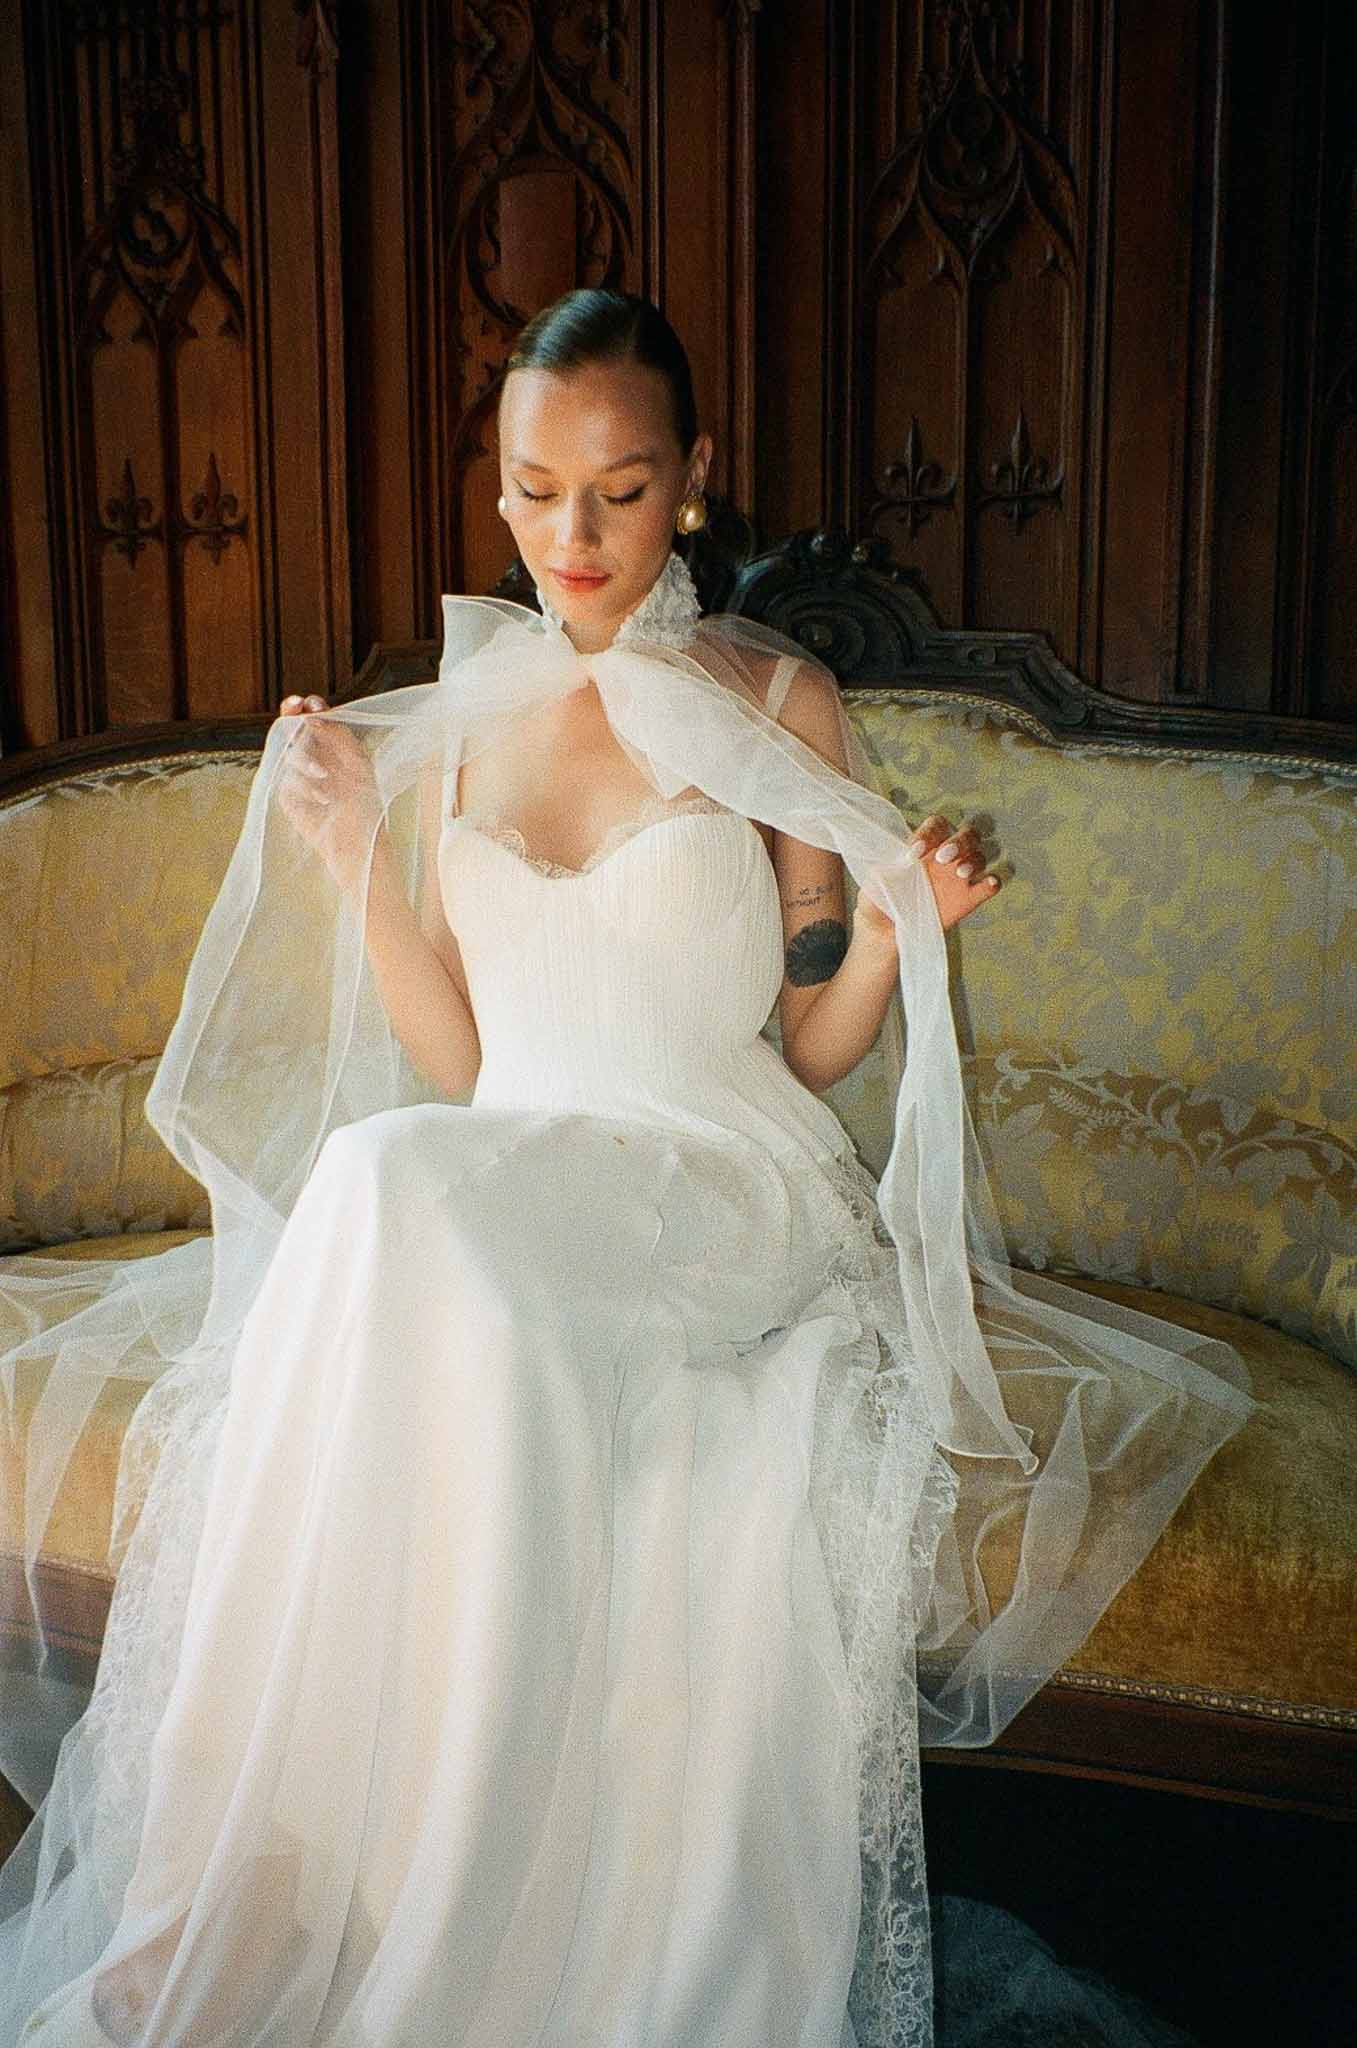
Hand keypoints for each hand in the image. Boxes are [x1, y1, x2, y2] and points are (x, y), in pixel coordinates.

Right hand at [276, 693, 382, 890]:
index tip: (307, 703)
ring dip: (305, 760)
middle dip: (291, 718)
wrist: (358, 843)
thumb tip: (312, 715)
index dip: (306, 708)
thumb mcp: (359, 762)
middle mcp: (313, 758)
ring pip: (288, 752)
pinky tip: (321, 799)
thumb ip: (338, 735)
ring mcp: (298, 776)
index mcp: (331, 747)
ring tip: (325, 777)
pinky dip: (303, 786)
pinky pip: (286, 779)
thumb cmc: (365, 804)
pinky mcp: (288, 796)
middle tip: (293, 708)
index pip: (313, 719)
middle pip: (292, 729)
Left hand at [854, 813, 1001, 942]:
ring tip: (959, 873)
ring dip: (974, 860)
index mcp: (925, 845)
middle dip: (960, 841)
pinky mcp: (969, 899)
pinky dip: (993, 882)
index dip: (930, 833)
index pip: (938, 825)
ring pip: (981, 855)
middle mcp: (946, 857)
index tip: (914, 853)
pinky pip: (990, 885)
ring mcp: (959, 877)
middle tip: (943, 857)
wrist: (884, 930)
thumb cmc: (878, 898)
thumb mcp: (875, 880)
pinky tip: (987, 884)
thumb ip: (887, 868)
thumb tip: (902, 860)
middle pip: (968, 834)